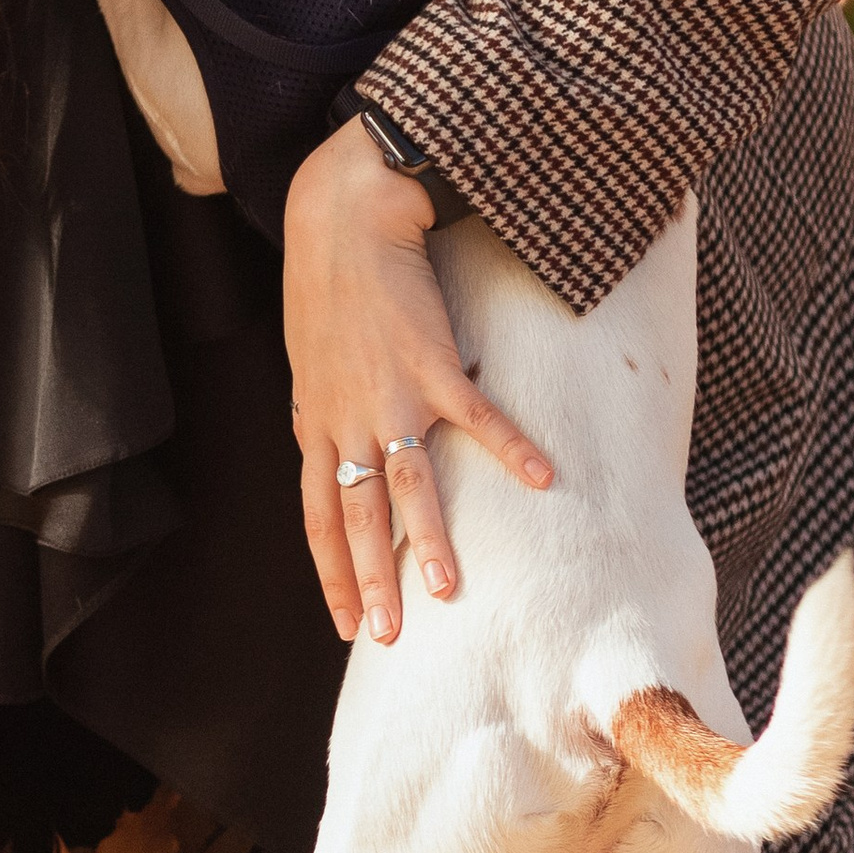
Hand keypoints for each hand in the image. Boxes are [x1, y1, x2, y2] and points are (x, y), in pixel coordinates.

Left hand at [283, 118, 552, 646]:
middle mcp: (345, 419)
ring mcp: (387, 393)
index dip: (330, 570)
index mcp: (316, 423)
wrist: (344, 218)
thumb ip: (324, 411)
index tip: (343, 621)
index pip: (317, 516)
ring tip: (450, 589)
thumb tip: (330, 447)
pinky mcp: (431, 361)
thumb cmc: (329, 285)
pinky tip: (542, 478)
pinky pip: (474, 417)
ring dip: (429, 539)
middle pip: (356, 515)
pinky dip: (511, 449)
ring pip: (406, 483)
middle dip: (371, 580)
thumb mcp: (311, 361)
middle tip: (388, 634)